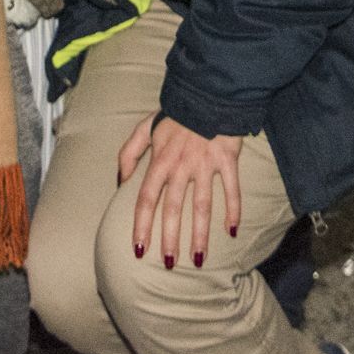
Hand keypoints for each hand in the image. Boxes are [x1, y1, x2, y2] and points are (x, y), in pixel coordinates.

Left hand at [122, 115, 245, 266]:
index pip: (145, 198)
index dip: (141, 225)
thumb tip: (120, 182)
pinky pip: (231, 189)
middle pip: (172, 208)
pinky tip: (232, 231)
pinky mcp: (227, 158)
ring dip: (199, 234)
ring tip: (198, 259)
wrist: (207, 90)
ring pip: (201, 205)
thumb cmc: (175, 112)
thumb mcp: (144, 127)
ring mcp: (205, 163)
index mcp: (159, 160)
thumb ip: (128, 154)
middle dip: (169, 238)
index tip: (139, 250)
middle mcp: (180, 165)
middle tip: (169, 263)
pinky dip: (233, 210)